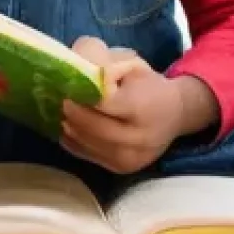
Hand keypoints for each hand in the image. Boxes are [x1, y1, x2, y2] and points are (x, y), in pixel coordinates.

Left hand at [61, 37, 186, 174]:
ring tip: (60, 108)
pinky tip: (69, 124)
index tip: (70, 82)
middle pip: (91, 126)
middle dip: (71, 110)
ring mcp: (127, 158)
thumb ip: (106, 63)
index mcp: (142, 108)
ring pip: (85, 142)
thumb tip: (77, 66)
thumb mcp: (133, 64)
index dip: (84, 92)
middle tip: (58, 95)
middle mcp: (137, 138)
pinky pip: (85, 154)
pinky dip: (72, 139)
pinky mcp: (119, 169)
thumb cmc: (150, 85)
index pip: (102, 102)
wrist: (175, 115)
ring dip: (68, 124)